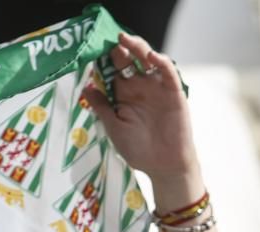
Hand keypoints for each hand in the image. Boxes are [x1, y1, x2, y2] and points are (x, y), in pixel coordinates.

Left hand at [83, 34, 200, 182]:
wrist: (162, 165)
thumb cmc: (137, 148)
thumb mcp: (113, 126)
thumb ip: (101, 106)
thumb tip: (85, 88)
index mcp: (123, 94)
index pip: (113, 70)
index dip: (104, 60)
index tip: (93, 49)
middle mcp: (139, 87)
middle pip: (129, 61)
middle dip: (119, 49)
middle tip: (109, 40)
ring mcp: (157, 88)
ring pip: (148, 61)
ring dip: (138, 48)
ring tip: (125, 40)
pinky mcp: (174, 92)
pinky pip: (168, 73)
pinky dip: (162, 62)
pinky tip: (151, 57)